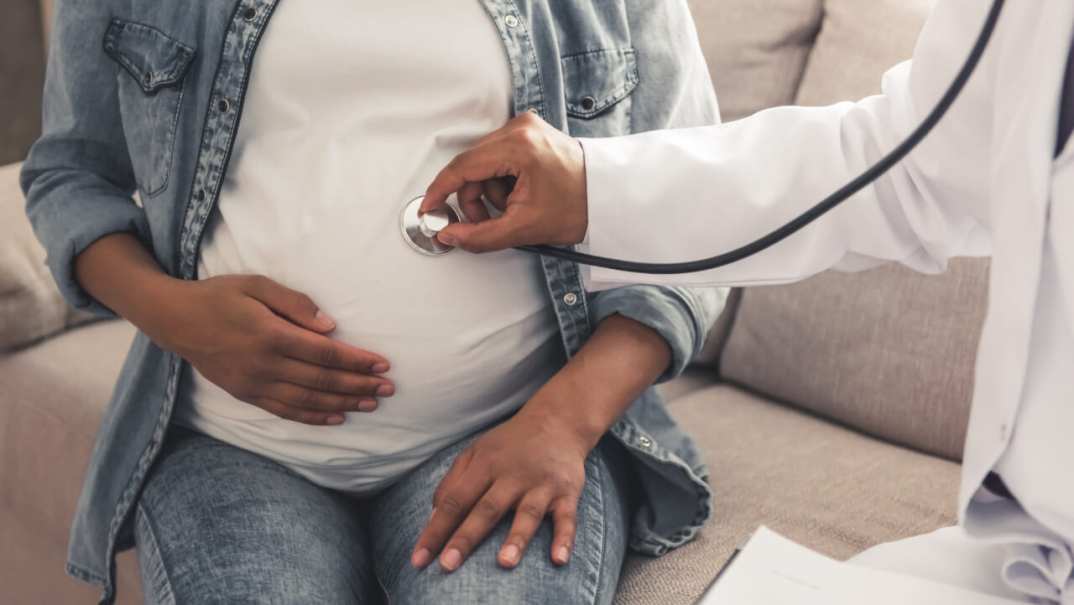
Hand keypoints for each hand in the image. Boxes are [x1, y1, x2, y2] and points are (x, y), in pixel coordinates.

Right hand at [156, 274, 393, 424]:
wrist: (175, 320)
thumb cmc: (220, 296)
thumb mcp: (256, 285)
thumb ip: (294, 303)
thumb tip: (330, 326)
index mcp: (270, 335)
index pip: (325, 354)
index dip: (356, 361)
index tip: (382, 364)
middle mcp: (264, 365)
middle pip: (322, 381)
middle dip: (359, 385)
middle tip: (389, 388)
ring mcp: (254, 384)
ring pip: (308, 401)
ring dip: (344, 404)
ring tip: (372, 403)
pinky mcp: (247, 395)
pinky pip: (286, 411)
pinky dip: (314, 417)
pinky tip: (337, 417)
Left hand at [410, 401, 593, 572]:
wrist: (558, 420)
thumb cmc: (510, 443)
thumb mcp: (476, 452)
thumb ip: (452, 482)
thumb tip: (432, 518)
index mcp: (485, 464)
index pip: (455, 500)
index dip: (435, 529)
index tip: (419, 558)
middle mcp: (512, 475)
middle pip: (486, 509)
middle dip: (466, 538)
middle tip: (447, 565)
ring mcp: (541, 484)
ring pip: (528, 514)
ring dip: (517, 538)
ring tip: (505, 563)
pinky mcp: (567, 492)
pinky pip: (567, 518)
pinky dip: (564, 538)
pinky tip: (559, 559)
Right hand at [420, 112, 588, 252]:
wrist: (608, 196)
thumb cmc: (579, 206)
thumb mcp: (525, 228)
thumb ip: (480, 235)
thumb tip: (449, 235)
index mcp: (519, 145)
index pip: (463, 167)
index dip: (440, 191)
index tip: (429, 208)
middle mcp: (520, 128)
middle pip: (471, 165)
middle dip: (475, 198)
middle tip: (489, 221)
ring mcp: (525, 127)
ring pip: (482, 163)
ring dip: (489, 191)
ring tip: (513, 207)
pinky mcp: (528, 132)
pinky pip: (497, 158)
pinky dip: (500, 181)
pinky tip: (518, 193)